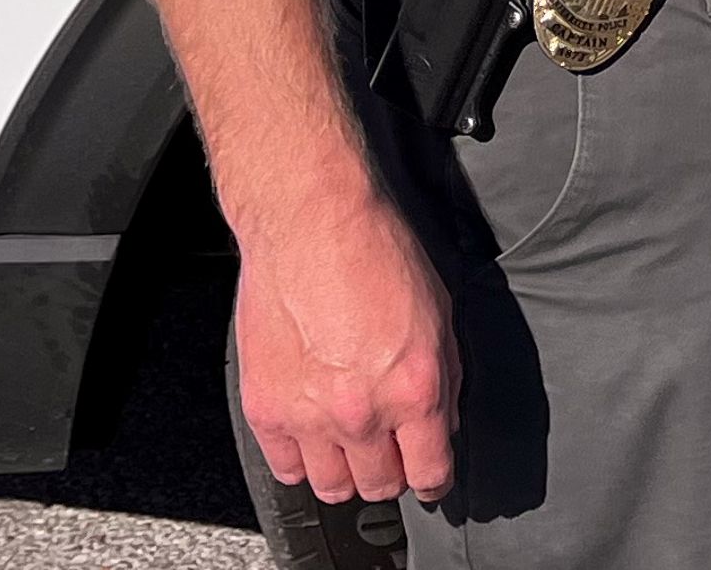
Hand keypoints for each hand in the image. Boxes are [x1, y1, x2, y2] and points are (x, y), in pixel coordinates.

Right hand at [232, 184, 459, 506]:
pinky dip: (301, 459)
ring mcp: (309, 416)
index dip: (435, 479)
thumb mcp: (439, 314)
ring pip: (333, 488)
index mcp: (415, 388)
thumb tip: (441, 424)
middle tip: (391, 451)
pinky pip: (285, 468)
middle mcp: (363, 412)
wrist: (311, 222)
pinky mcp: (266, 409)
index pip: (431, 473)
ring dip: (347, 473)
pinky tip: (313, 434)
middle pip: (381, 486)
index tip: (431, 475)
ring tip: (351, 446)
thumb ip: (444, 379)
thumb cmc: (375, 251)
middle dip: (392, 473)